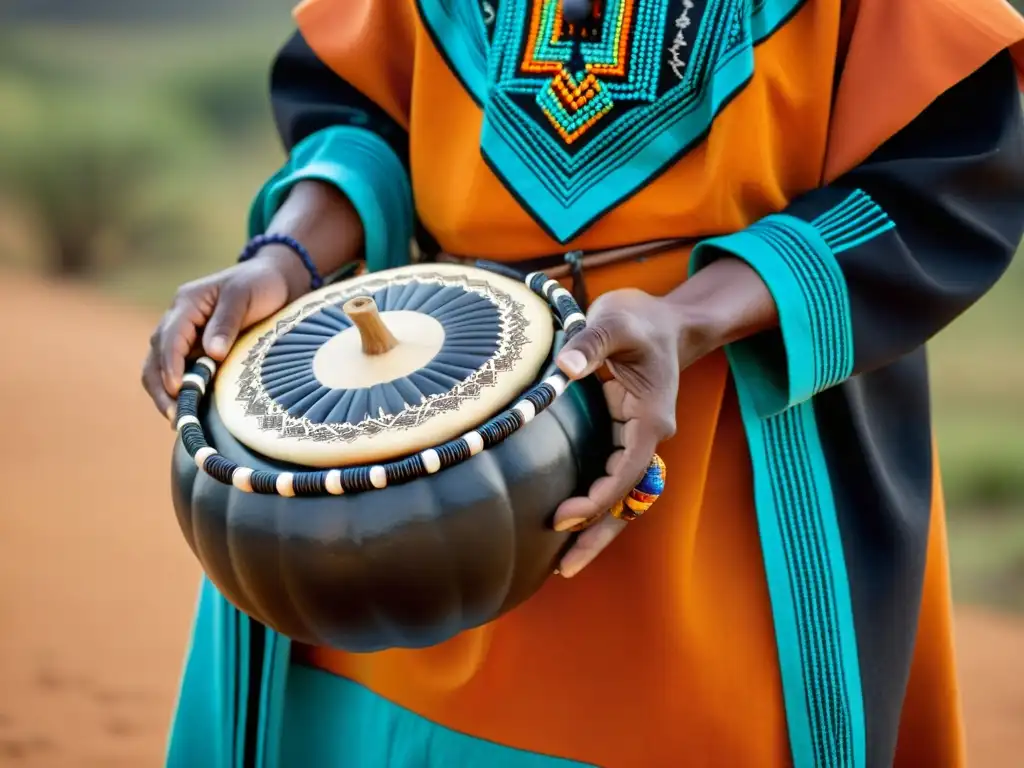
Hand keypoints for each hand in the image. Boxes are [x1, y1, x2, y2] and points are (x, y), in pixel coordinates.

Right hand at [141, 246, 309, 420]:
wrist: (274, 282)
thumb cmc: (260, 285)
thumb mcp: (244, 296)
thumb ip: (226, 323)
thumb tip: (212, 353)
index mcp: (186, 304)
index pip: (169, 338)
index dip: (170, 365)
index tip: (177, 389)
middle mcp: (178, 321)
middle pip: (155, 357)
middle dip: (161, 388)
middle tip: (175, 416)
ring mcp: (186, 338)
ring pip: (161, 369)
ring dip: (166, 395)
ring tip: (180, 421)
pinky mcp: (197, 352)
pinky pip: (181, 374)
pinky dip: (181, 392)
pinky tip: (191, 412)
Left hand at [550, 289, 683, 576]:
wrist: (660, 319)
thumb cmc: (640, 319)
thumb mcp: (616, 320)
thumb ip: (590, 342)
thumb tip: (566, 368)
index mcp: (651, 419)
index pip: (627, 472)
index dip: (598, 499)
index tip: (563, 516)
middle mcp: (647, 437)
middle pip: (627, 500)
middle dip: (598, 535)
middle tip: (562, 569)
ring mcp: (634, 441)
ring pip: (620, 498)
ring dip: (595, 530)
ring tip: (560, 565)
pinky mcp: (620, 437)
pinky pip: (608, 481)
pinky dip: (591, 505)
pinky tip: (565, 523)